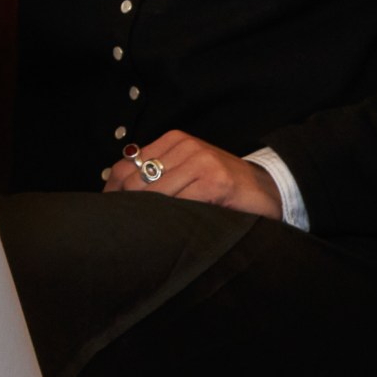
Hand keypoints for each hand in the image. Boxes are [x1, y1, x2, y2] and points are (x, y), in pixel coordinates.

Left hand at [103, 129, 279, 215]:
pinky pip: (180, 203)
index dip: (111, 193)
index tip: (107, 215)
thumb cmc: (223, 185)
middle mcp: (184, 146)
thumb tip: (116, 193)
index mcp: (172, 141)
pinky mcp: (215, 181)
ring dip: (148, 217)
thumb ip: (159, 176)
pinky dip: (173, 219)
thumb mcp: (188, 171)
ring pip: (155, 194)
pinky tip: (173, 230)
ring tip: (144, 235)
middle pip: (134, 180)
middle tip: (122, 231)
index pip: (125, 166)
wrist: (270, 189)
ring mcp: (200, 161)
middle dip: (126, 208)